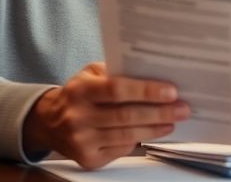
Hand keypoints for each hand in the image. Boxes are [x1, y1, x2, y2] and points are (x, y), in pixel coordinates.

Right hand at [22, 62, 188, 168]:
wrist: (48, 122)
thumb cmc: (78, 94)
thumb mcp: (90, 74)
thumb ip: (116, 71)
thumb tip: (153, 73)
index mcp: (80, 90)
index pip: (117, 90)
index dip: (146, 91)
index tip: (171, 91)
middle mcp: (77, 117)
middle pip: (126, 116)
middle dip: (159, 112)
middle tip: (182, 108)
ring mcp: (81, 140)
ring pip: (127, 135)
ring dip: (155, 128)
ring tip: (173, 121)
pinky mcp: (87, 158)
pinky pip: (121, 149)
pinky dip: (139, 140)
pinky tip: (153, 132)